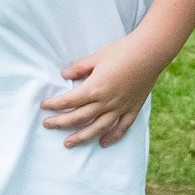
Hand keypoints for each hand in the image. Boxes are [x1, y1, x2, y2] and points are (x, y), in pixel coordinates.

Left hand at [40, 39, 158, 148]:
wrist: (150, 53)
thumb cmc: (122, 51)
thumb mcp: (96, 57)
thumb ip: (79, 68)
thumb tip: (63, 74)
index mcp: (95, 88)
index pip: (69, 101)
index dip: (55, 104)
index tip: (44, 106)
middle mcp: (106, 102)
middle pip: (79, 117)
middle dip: (61, 123)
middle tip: (47, 126)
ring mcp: (120, 108)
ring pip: (97, 128)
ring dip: (82, 137)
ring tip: (68, 143)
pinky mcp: (132, 109)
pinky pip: (121, 128)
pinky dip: (112, 137)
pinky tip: (102, 143)